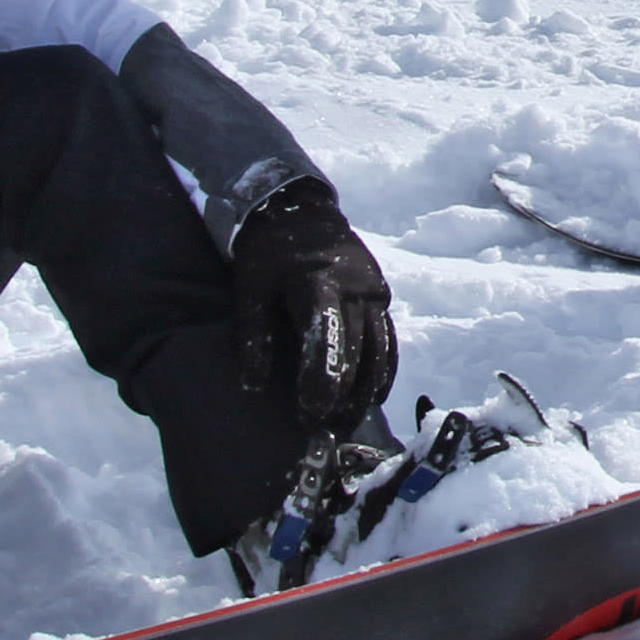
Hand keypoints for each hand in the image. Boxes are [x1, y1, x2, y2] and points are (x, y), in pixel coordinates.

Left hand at [232, 180, 397, 433]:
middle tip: (323, 428)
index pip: (328, 338)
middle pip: (357, 352)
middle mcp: (356, 289)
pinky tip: (373, 395)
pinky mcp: (382, 295)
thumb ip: (254, 338)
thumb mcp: (250, 290)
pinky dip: (383, 370)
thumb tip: (253, 387)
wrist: (302, 210)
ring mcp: (374, 292)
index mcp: (319, 284)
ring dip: (366, 389)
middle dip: (342, 395)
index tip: (310, 412)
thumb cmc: (268, 254)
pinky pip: (389, 339)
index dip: (322, 378)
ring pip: (379, 350)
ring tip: (348, 420)